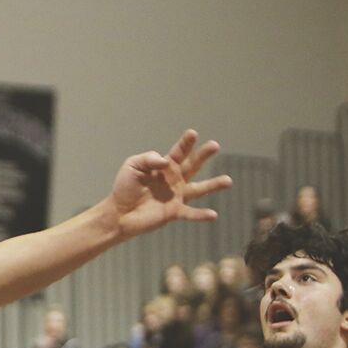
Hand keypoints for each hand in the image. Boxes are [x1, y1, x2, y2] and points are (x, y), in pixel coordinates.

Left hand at [107, 130, 230, 238]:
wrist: (119, 212)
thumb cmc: (125, 188)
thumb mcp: (132, 166)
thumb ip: (148, 159)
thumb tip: (166, 161)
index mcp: (165, 167)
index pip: (179, 152)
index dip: (185, 143)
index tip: (193, 133)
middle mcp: (175, 179)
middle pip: (193, 165)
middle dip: (203, 155)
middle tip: (215, 145)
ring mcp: (177, 196)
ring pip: (199, 189)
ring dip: (214, 185)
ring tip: (228, 180)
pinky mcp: (174, 212)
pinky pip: (191, 213)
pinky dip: (202, 214)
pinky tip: (213, 214)